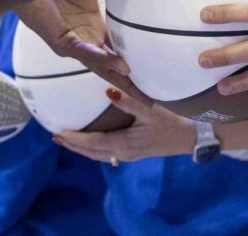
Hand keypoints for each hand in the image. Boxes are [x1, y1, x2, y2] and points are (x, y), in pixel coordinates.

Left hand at [16, 0, 150, 103]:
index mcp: (92, 22)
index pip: (119, 45)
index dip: (137, 57)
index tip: (157, 68)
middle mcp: (84, 36)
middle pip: (111, 66)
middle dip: (131, 84)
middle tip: (153, 100)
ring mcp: (72, 41)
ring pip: (99, 66)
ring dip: (119, 79)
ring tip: (140, 92)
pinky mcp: (59, 40)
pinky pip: (83, 52)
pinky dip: (101, 59)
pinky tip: (119, 65)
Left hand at [56, 87, 194, 162]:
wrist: (191, 137)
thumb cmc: (172, 122)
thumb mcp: (151, 110)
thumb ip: (128, 102)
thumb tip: (108, 91)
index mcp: (125, 143)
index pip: (93, 144)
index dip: (75, 139)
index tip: (60, 133)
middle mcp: (124, 153)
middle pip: (92, 153)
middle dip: (73, 146)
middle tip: (56, 137)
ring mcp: (129, 155)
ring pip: (99, 155)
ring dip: (82, 149)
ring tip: (68, 140)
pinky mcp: (134, 153)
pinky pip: (107, 154)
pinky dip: (94, 149)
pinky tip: (91, 143)